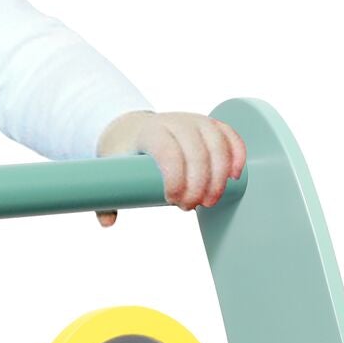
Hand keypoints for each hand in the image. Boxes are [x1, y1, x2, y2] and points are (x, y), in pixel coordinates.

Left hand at [94, 111, 245, 225]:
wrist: (132, 129)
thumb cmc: (124, 153)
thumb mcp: (110, 171)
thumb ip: (107, 199)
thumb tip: (108, 221)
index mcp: (149, 131)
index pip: (168, 150)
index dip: (176, 177)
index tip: (172, 200)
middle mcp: (175, 122)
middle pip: (197, 150)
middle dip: (199, 184)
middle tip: (190, 206)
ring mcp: (195, 121)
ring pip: (217, 143)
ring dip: (219, 176)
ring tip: (210, 201)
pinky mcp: (209, 126)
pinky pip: (229, 135)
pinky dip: (237, 154)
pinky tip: (235, 176)